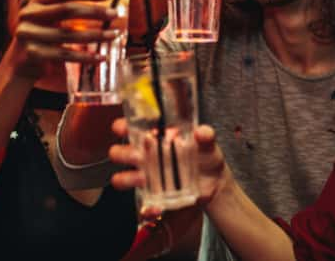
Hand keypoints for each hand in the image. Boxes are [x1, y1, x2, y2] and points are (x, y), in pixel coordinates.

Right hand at [7, 0, 117, 78]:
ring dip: (95, 35)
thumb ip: (67, 8)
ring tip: (114, 34)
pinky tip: (101, 57)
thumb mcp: (50, 18)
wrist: (21, 63)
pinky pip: (65, 55)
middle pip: (66, 10)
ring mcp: (28, 34)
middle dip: (94, 11)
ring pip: (68, 34)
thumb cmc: (43, 37)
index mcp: (35, 1)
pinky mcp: (32, 53)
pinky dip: (85, 57)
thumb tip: (105, 2)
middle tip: (115, 14)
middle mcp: (28, 14)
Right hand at [109, 118, 232, 206]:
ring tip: (143, 179)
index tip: (122, 127)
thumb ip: (205, 135)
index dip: (121, 126)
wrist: (215, 184)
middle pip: (119, 153)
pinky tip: (156, 207)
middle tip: (138, 156)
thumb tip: (201, 133)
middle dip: (123, 154)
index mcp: (155, 138)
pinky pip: (141, 203)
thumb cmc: (206, 157)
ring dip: (127, 178)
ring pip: (122, 177)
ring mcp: (146, 176)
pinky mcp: (153, 195)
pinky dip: (146, 208)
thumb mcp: (208, 143)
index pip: (130, 128)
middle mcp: (145, 155)